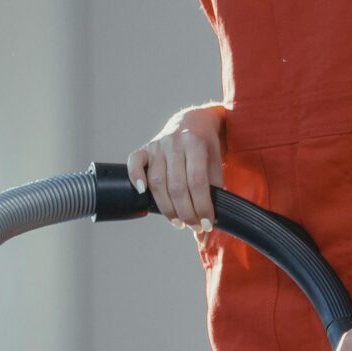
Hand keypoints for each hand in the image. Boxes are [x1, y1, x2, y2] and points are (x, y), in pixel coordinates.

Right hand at [128, 104, 225, 227]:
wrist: (194, 121)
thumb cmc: (206, 147)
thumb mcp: (216, 164)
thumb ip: (214, 193)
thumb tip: (206, 230)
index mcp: (195, 144)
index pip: (197, 181)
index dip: (202, 206)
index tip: (206, 223)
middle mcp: (174, 143)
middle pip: (176, 185)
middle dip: (185, 212)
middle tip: (192, 226)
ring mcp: (157, 145)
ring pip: (157, 181)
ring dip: (166, 207)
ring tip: (177, 222)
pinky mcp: (145, 148)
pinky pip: (134, 162)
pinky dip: (135, 177)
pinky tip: (143, 193)